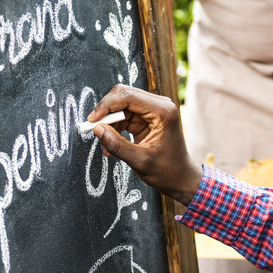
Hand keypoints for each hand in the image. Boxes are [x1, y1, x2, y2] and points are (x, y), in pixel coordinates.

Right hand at [89, 85, 202, 205]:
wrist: (180, 177)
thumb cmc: (166, 170)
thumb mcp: (140, 161)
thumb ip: (117, 145)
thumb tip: (97, 129)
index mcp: (163, 111)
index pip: (129, 96)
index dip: (107, 105)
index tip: (92, 120)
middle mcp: (160, 105)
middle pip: (124, 95)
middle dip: (106, 112)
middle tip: (95, 129)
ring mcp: (153, 109)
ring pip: (121, 105)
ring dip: (109, 122)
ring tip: (107, 146)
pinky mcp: (147, 116)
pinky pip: (124, 115)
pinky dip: (115, 127)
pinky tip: (112, 144)